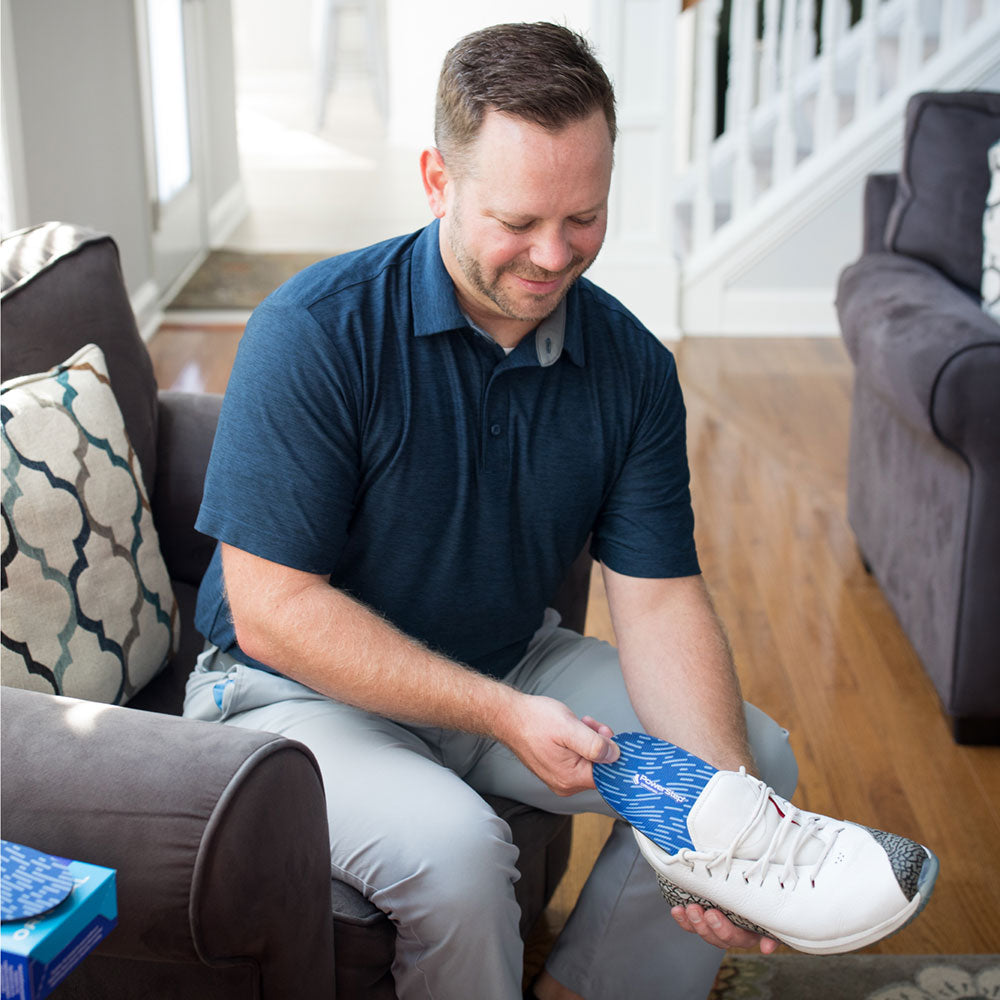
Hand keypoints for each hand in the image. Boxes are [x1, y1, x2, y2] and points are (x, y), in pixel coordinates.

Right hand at [502, 695, 618, 795]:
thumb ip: (595, 744)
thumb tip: (615, 755)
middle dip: (601, 745)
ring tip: (581, 724)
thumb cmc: (534, 720)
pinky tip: (574, 729)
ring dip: (591, 741)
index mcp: (571, 778)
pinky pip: (577, 760)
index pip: (607, 775)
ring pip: (589, 762)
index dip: (614, 755)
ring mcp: (559, 778)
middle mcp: (565, 784)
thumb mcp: (569, 728)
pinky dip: (580, 744)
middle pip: (599, 768)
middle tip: (594, 726)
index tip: (611, 737)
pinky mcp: (555, 769)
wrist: (508, 717)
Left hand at [671, 904, 778, 953]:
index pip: (737, 938)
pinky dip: (683, 919)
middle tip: (697, 910)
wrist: (758, 882)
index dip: (723, 929)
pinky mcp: (706, 917)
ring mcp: (719, 925)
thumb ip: (771, 928)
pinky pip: (693, 923)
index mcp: (751, 931)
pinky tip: (677, 911)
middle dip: (705, 926)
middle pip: (718, 939)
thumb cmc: (766, 894)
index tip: (712, 914)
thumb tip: (766, 947)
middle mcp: (734, 932)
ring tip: (686, 909)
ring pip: (704, 932)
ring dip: (693, 922)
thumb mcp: (771, 907)